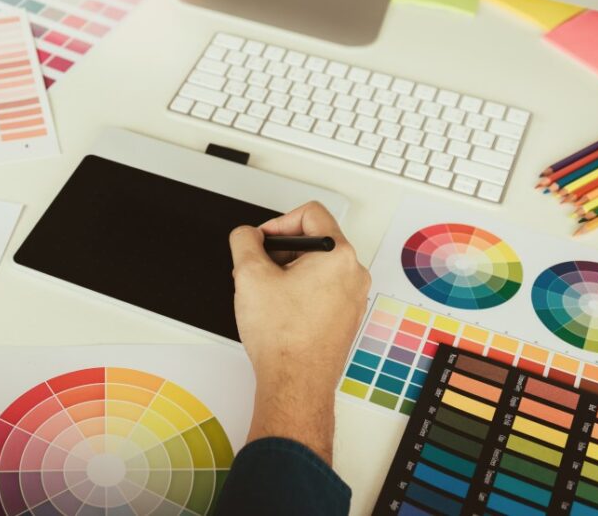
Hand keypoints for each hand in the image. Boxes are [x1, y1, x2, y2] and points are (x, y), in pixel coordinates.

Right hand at [229, 201, 369, 462]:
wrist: (295, 383)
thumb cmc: (283, 338)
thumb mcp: (249, 275)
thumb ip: (244, 241)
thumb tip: (247, 235)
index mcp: (337, 256)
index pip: (311, 214)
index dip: (278, 222)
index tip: (262, 240)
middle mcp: (353, 274)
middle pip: (315, 240)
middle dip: (281, 249)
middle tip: (260, 266)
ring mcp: (352, 298)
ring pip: (317, 266)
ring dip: (288, 270)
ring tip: (266, 292)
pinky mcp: (345, 318)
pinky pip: (322, 289)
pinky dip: (299, 291)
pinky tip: (279, 310)